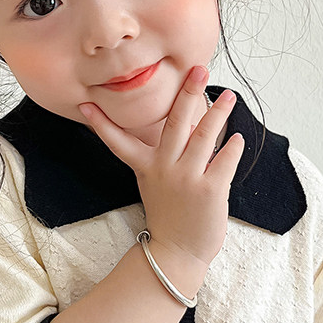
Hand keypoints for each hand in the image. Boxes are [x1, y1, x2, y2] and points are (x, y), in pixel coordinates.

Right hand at [78, 66, 243, 269]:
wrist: (179, 253)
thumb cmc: (170, 214)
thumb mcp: (155, 182)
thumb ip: (166, 154)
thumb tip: (185, 123)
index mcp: (146, 167)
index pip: (118, 141)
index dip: (101, 123)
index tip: (86, 104)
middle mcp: (164, 169)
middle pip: (176, 122)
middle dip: (188, 92)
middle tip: (198, 69)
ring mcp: (187, 178)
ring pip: (206, 135)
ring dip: (219, 112)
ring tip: (229, 96)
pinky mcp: (210, 190)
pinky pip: (225, 159)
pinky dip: (233, 145)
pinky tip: (237, 137)